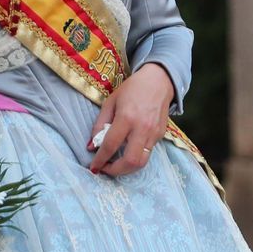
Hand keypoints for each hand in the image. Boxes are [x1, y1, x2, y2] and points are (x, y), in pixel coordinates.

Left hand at [87, 63, 176, 177]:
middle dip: (115, 171)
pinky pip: (147, 153)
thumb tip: (91, 146)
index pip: (111, 145)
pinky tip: (127, 152)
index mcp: (126, 118)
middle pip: (130, 161)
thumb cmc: (131, 89)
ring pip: (141, 162)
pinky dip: (135, 158)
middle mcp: (142, 128)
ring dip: (126, 169)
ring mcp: (154, 133)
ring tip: (115, 165)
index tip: (93, 167)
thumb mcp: (110, 102)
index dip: (100, 159)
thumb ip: (99, 125)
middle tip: (105, 169)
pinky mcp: (161, 136)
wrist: (158, 81)